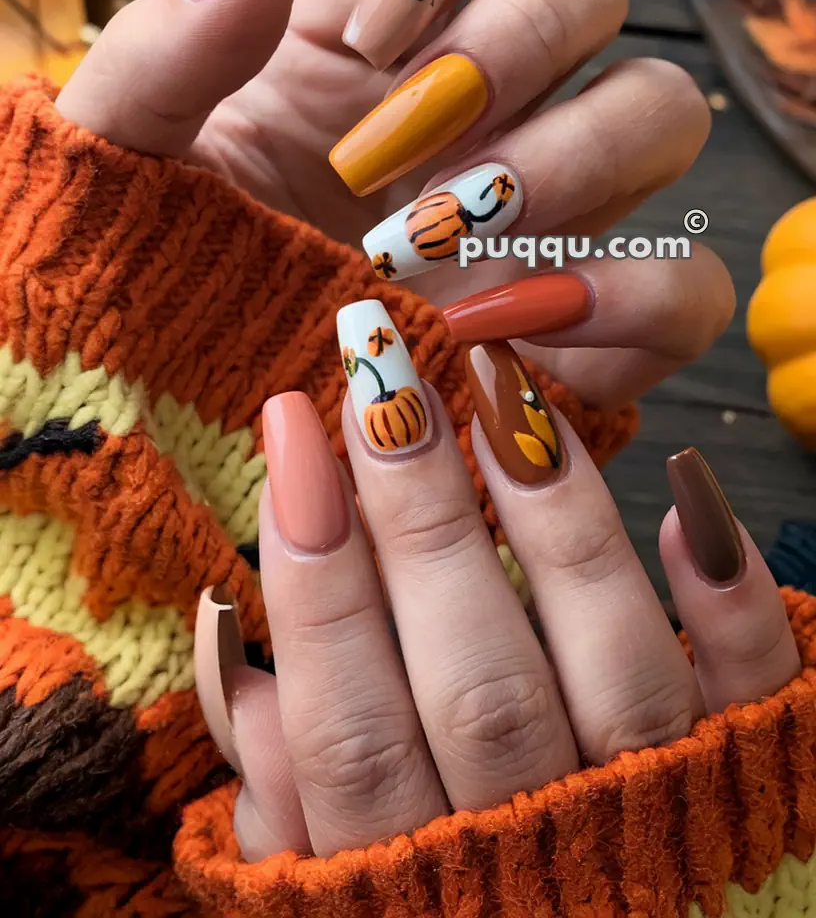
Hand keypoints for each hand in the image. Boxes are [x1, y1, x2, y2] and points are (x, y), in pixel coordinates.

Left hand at [57, 0, 734, 406]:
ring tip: (450, 244)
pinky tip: (505, 330)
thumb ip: (162, 53)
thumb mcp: (122, 165)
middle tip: (415, 144)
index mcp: (362, 43)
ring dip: (578, 160)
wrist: (193, 420)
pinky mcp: (587, 322)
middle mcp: (474, 106)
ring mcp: (543, 209)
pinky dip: (629, 300)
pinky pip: (687, 283)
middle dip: (518, 46)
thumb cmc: (153, 280)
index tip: (365, 42)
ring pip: (660, 109)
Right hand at [194, 325, 800, 861]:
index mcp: (423, 884)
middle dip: (419, 518)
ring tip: (500, 391)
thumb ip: (289, 791)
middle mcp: (544, 852)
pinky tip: (686, 490)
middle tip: (383, 371)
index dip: (313, 583)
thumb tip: (238, 655)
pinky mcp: (753, 776)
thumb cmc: (454, 899)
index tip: (289, 430)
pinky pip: (754, 695)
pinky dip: (726, 600)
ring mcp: (660, 812)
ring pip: (613, 671)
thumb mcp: (341, 887)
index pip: (349, 732)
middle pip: (478, 684)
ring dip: (556, 526)